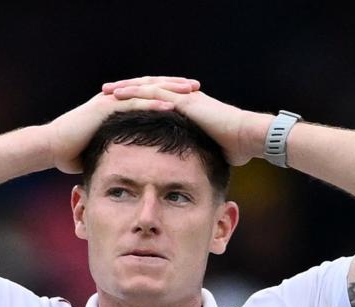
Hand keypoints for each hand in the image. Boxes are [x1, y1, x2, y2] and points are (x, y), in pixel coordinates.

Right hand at [47, 76, 199, 172]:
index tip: (189, 97)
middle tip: (197, 86)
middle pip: (151, 87)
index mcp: (116, 106)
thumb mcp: (101, 148)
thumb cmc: (73, 152)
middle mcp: (115, 99)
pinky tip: (171, 104)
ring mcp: (110, 102)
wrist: (51, 147)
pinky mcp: (104, 109)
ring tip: (190, 92)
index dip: (168, 94)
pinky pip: (133, 104)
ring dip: (169, 90)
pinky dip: (152, 103)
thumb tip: (127, 164)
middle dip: (174, 85)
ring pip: (145, 91)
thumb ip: (116, 149)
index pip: (147, 95)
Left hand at [104, 77, 272, 165]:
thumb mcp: (209, 151)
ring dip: (125, 88)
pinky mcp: (185, 100)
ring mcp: (184, 97)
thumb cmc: (236, 148)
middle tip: (105, 92)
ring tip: (106, 90)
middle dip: (126, 91)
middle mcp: (183, 98)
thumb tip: (192, 171)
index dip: (138, 102)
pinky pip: (155, 93)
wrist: (249, 137)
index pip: (157, 101)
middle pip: (148, 90)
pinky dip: (136, 92)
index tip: (120, 107)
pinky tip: (119, 94)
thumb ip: (197, 154)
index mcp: (187, 108)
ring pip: (148, 87)